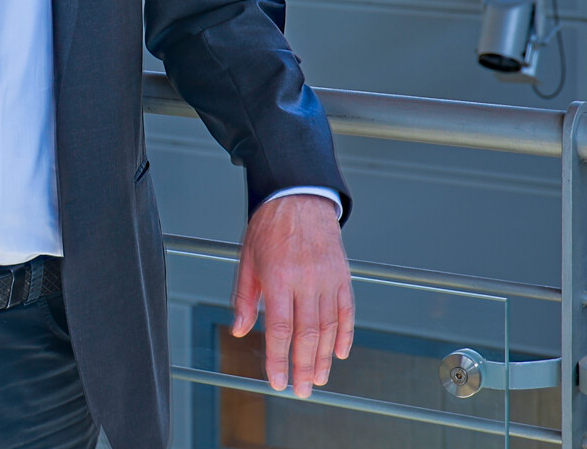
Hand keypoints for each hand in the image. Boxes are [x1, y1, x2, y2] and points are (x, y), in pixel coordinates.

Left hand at [230, 193, 353, 399]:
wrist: (299, 196)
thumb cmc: (269, 227)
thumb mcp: (247, 259)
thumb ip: (244, 297)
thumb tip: (239, 330)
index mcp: (278, 277)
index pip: (281, 328)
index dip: (279, 359)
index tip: (278, 381)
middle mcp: (305, 280)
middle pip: (307, 334)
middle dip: (303, 367)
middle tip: (301, 390)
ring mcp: (327, 277)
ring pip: (329, 326)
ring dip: (323, 356)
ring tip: (318, 378)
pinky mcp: (342, 274)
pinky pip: (347, 309)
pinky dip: (345, 334)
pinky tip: (339, 352)